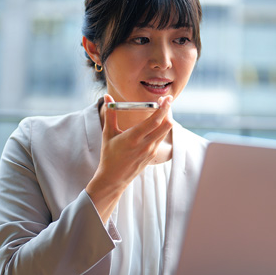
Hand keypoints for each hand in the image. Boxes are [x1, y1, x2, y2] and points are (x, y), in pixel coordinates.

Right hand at [85, 94, 173, 221]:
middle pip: (166, 125)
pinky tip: (157, 123)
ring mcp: (151, 151)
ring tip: (162, 109)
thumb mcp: (108, 134)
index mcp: (134, 138)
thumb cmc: (109, 155)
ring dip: (166, 119)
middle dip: (168, 111)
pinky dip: (161, 128)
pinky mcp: (153, 155)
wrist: (113, 178)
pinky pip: (161, 138)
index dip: (163, 108)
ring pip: (165, 131)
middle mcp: (145, 145)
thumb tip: (107, 96)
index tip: (166, 98)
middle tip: (165, 100)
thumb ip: (110, 114)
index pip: (154, 120)